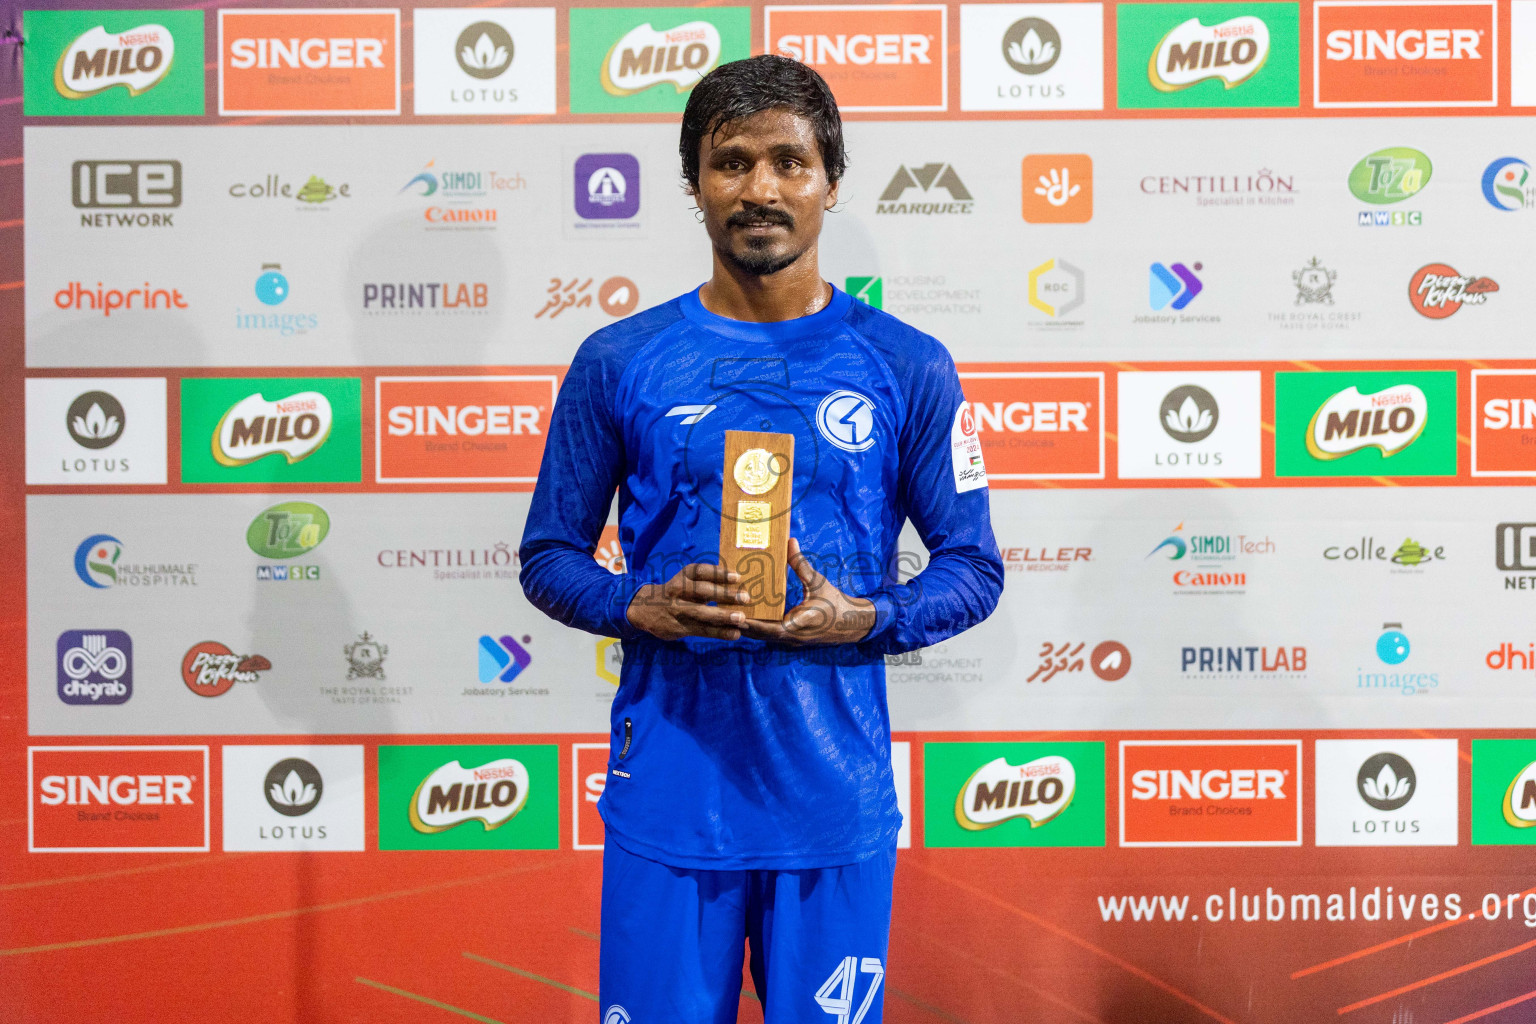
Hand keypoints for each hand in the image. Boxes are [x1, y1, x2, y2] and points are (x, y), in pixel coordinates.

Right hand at [625, 563, 752, 640]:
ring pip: (701, 613)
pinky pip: (701, 630)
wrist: (643, 610)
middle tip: (745, 598)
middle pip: (702, 591)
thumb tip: (738, 586)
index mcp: (683, 577)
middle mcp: (678, 591)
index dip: (719, 573)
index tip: (738, 577)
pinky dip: (719, 632)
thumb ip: (705, 583)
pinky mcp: (679, 627)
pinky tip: (734, 633)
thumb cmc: (676, 593)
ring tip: (741, 618)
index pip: (700, 572)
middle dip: (724, 594)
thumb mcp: (685, 582)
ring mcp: (677, 610)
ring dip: (722, 616)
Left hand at [739, 539, 875, 645]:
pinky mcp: (789, 638)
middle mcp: (791, 636)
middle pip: (759, 634)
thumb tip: (790, 542)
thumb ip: (801, 564)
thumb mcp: (818, 582)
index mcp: (799, 624)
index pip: (769, 628)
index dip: (751, 623)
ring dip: (747, 626)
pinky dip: (757, 626)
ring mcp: (790, 640)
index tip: (735, 613)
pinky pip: (769, 634)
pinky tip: (744, 614)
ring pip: (762, 636)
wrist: (850, 624)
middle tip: (723, 608)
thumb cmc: (835, 602)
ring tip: (728, 610)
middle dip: (742, 623)